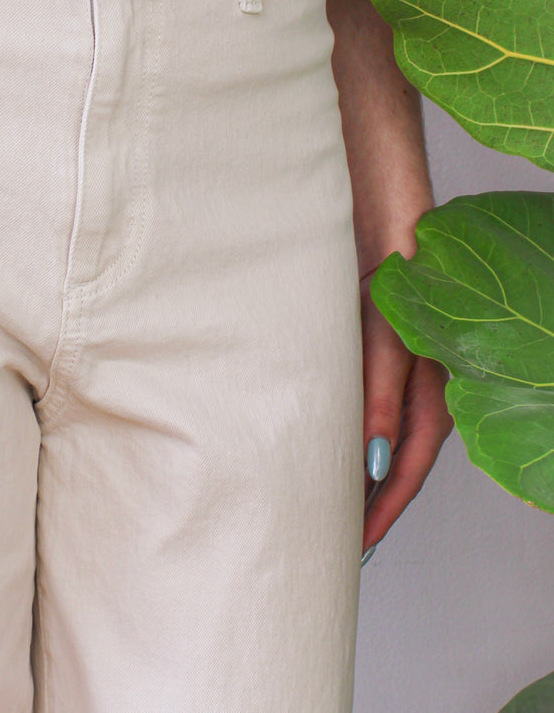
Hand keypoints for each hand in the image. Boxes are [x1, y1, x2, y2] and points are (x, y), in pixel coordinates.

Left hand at [359, 271, 452, 556]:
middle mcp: (423, 391)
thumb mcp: (387, 341)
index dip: (384, 509)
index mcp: (435, 395)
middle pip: (400, 462)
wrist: (389, 224)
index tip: (357, 544)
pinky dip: (355, 434)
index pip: (409, 469)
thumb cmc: (398, 275)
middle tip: (340, 537)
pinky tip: (333, 443)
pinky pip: (371, 409)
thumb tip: (375, 463)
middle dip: (375, 502)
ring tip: (331, 502)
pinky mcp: (380, 357)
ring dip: (363, 470)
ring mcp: (403, 376)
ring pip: (386, 438)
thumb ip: (381, 400)